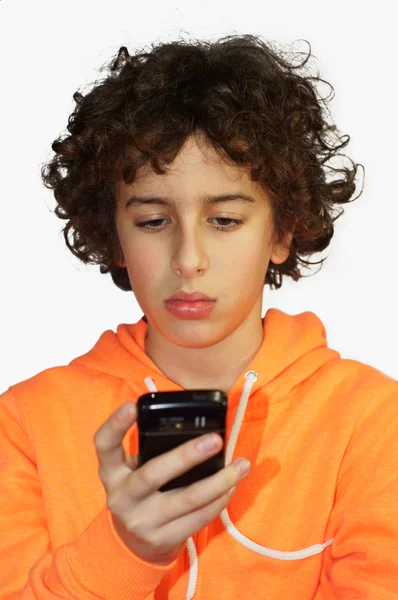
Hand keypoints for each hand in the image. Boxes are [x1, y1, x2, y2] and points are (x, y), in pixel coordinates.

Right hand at [94, 401, 250, 565]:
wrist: (132, 543)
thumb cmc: (140, 490)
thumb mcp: (132, 468)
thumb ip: (150, 449)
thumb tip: (196, 426)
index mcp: (112, 471)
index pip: (104, 445)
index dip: (115, 424)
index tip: (131, 404)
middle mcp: (121, 496)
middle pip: (152, 474)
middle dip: (186, 456)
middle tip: (215, 440)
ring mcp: (141, 521)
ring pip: (185, 499)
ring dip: (219, 481)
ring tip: (242, 465)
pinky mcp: (162, 540)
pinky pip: (197, 519)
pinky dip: (218, 501)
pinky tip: (232, 486)